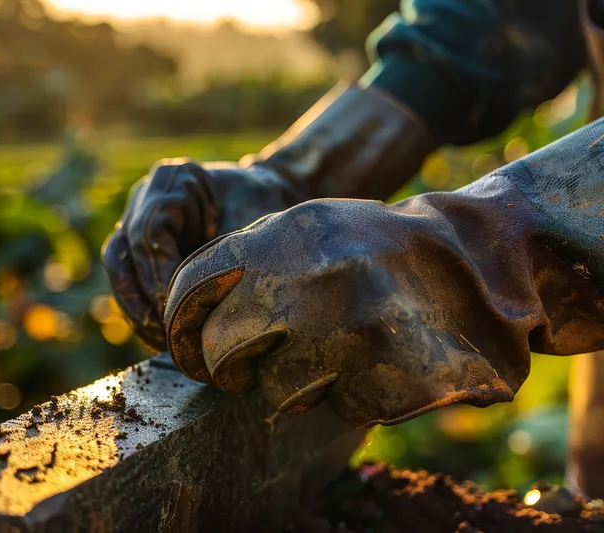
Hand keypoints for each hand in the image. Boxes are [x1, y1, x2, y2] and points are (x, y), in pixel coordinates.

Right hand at [101, 159, 306, 350]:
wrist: (268, 190)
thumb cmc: (262, 204)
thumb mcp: (251, 225)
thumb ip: (225, 259)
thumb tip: (207, 310)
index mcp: (172, 179)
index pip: (149, 236)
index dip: (158, 280)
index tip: (175, 314)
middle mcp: (146, 196)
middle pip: (121, 253)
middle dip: (140, 300)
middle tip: (165, 335)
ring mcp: (138, 216)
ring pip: (119, 268)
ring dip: (134, 309)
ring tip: (160, 341)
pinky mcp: (141, 241)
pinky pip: (129, 277)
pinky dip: (141, 307)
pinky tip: (159, 335)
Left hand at [163, 192, 534, 428]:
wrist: (479, 258)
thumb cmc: (375, 248)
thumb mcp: (309, 227)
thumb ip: (247, 260)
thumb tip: (180, 312)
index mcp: (285, 236)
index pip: (192, 288)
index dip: (178, 327)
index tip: (186, 350)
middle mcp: (313, 280)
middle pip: (221, 349)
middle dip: (224, 367)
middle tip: (240, 370)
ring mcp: (354, 331)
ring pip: (280, 390)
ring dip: (300, 382)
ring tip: (339, 351)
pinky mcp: (392, 378)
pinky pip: (341, 407)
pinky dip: (355, 394)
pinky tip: (381, 363)